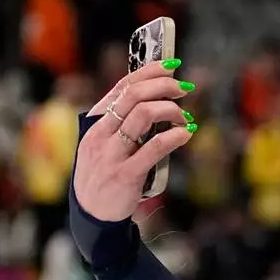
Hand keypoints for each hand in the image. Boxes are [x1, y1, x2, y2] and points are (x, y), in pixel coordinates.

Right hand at [73, 61, 197, 221]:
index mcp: (95, 123)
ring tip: (185, 118)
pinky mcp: (126, 174)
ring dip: (172, 110)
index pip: (121, 87)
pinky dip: (175, 137)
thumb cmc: (105, 173)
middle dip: (164, 86)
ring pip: (143, 115)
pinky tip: (186, 134)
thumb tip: (158, 100)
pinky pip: (154, 148)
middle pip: (134, 95)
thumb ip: (123, 124)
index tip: (171, 66)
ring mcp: (112, 154)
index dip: (148, 72)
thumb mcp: (104, 144)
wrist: (92, 213)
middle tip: (185, 90)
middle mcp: (100, 134)